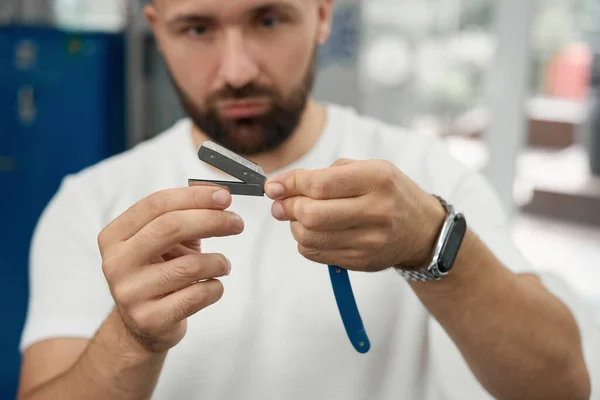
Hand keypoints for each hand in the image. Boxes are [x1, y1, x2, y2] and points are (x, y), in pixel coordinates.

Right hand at [97, 186, 243, 352]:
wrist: (143, 325)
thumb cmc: (159, 272)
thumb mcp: (165, 240)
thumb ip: (186, 214)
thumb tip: (217, 192)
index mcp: (115, 236)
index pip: (156, 204)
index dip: (194, 197)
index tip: (225, 196)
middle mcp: (116, 263)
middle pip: (171, 228)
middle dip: (212, 221)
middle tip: (237, 223)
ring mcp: (131, 294)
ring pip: (190, 266)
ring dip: (218, 262)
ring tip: (223, 264)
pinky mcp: (151, 319)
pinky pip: (198, 295)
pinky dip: (216, 287)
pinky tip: (212, 285)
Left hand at [264, 159, 445, 271]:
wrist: (422, 230)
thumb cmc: (389, 193)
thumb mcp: (367, 169)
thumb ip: (325, 174)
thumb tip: (279, 188)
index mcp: (377, 179)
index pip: (320, 184)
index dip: (289, 184)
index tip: (273, 186)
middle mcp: (376, 211)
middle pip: (311, 215)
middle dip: (288, 207)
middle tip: (282, 203)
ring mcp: (370, 241)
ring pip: (309, 237)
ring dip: (295, 226)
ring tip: (300, 216)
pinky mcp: (361, 261)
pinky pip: (315, 254)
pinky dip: (305, 242)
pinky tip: (314, 231)